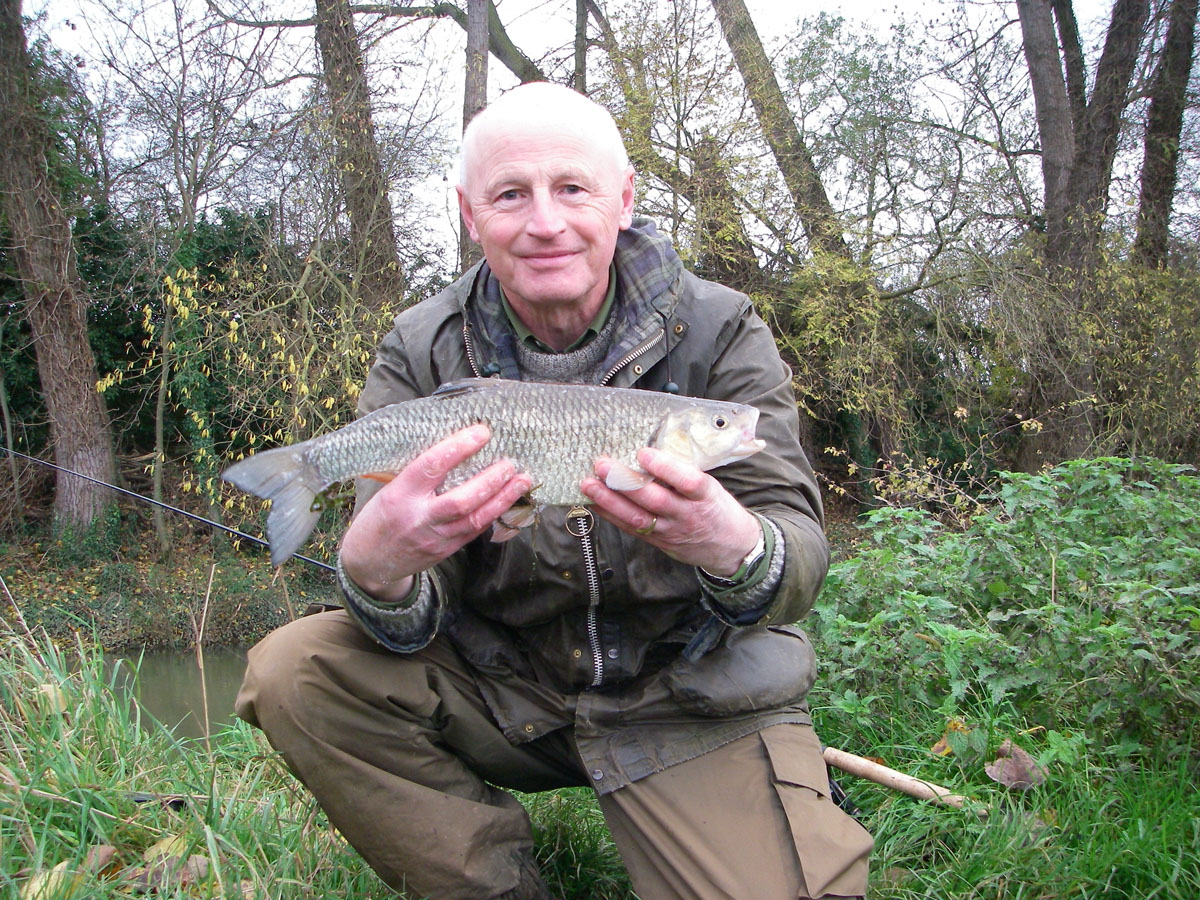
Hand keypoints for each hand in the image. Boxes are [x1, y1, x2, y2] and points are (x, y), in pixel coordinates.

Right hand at [339, 424, 532, 600]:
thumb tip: (455, 447)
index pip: (431, 466)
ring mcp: (434, 538)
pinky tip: (509, 500)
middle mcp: (418, 518)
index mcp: (399, 495)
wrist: (369, 563)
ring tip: (523, 480)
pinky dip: (494, 514)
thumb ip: (417, 475)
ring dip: (503, 498)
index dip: (458, 448)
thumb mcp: (389, 491)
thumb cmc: (378, 519)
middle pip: (461, 499)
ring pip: (475, 518)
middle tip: (510, 462)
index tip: (481, 432)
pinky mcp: (446, 551)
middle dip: (490, 480)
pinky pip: (475, 531)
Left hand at [581, 447, 760, 574]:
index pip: (688, 481)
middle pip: (655, 500)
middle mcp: (687, 514)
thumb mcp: (711, 487)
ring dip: (610, 500)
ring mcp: (671, 530)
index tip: (643, 453)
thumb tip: (651, 449)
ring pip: (638, 517)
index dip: (665, 468)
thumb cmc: (717, 509)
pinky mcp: (658, 542)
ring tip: (589, 484)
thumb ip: (684, 473)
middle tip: (602, 465)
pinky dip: (610, 515)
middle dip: (625, 482)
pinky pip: (631, 528)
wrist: (730, 548)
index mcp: (706, 496)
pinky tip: (594, 503)